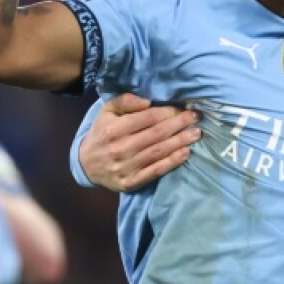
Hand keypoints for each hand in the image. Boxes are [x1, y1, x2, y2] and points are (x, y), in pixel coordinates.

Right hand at [80, 93, 200, 191]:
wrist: (86, 164)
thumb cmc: (102, 132)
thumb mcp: (107, 111)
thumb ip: (125, 101)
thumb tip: (147, 101)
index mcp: (113, 129)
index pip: (148, 118)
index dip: (168, 112)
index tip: (183, 109)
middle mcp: (119, 149)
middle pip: (156, 134)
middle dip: (179, 125)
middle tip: (196, 118)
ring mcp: (124, 167)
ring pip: (158, 152)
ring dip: (180, 142)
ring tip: (196, 134)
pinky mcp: (130, 182)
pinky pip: (155, 171)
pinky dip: (172, 162)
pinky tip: (186, 153)